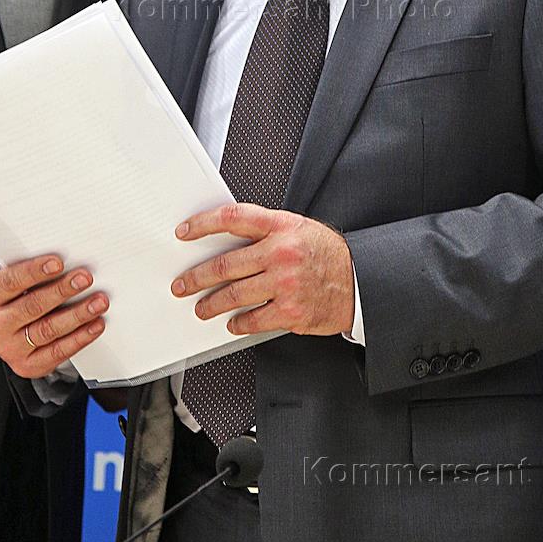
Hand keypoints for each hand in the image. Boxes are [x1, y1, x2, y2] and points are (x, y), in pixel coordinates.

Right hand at [0, 254, 108, 378]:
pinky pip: (58, 351)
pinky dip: (80, 337)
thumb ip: (35, 273)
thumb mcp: (19, 284)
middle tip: (85, 279)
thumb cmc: (20, 299)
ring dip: (77, 314)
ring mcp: (9, 348)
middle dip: (62, 291)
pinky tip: (95, 324)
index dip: (34, 271)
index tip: (58, 263)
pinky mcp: (27, 365)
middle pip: (31, 306)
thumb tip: (70, 259)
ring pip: (47, 329)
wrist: (14, 335)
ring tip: (98, 302)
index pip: (10, 282)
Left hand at [171, 203, 353, 335]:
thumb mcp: (298, 228)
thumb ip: (265, 232)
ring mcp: (285, 283)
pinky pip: (253, 320)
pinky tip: (232, 323)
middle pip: (225, 264)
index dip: (204, 224)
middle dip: (197, 276)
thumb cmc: (327, 254)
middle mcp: (280, 252)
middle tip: (183, 283)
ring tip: (201, 307)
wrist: (360, 281)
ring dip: (211, 304)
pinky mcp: (290, 311)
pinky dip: (238, 323)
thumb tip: (226, 242)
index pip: (233, 218)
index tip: (185, 232)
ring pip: (234, 295)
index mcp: (280, 226)